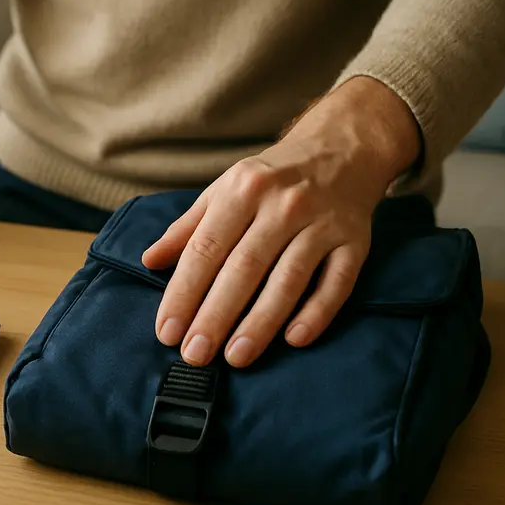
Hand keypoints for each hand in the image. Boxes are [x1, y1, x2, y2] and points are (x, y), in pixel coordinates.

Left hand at [142, 76, 420, 367]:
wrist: (343, 147)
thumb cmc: (271, 178)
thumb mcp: (224, 189)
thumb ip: (187, 228)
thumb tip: (150, 261)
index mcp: (242, 189)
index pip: (205, 249)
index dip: (183, 293)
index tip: (167, 331)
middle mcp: (283, 204)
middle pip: (244, 268)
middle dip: (216, 315)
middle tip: (195, 355)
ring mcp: (322, 223)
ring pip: (288, 279)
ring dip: (260, 322)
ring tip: (236, 357)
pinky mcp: (355, 241)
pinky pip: (337, 283)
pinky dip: (317, 312)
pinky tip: (294, 339)